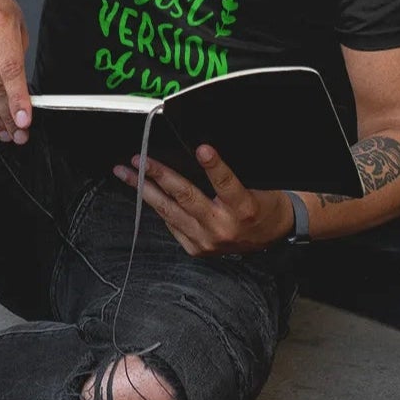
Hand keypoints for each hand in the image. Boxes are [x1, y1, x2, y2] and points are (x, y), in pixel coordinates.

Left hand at [112, 144, 291, 254]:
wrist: (272, 236)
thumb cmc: (262, 206)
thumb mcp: (254, 186)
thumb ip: (226, 178)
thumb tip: (196, 154)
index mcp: (243, 208)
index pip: (226, 183)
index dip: (214, 166)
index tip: (202, 149)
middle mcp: (223, 227)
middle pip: (186, 196)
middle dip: (159, 175)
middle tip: (139, 160)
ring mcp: (207, 241)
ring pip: (170, 211)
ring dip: (145, 190)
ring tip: (127, 174)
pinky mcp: (197, 249)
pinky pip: (171, 224)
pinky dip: (158, 207)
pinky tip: (144, 193)